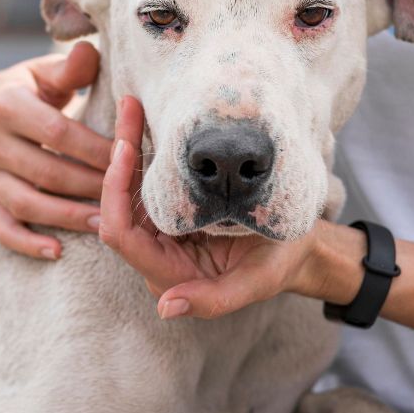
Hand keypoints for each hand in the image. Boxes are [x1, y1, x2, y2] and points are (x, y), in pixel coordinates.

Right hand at [0, 41, 111, 258]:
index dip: (95, 147)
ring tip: (105, 223)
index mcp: (5, 104)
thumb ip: (70, 68)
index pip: (57, 132)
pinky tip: (57, 252)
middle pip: (47, 172)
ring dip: (68, 218)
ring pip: (28, 204)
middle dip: (90, 185)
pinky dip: (28, 244)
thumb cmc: (29, 88)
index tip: (130, 156)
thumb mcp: (44, 72)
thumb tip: (91, 53)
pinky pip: (4, 228)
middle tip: (128, 195)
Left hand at [100, 96, 359, 318]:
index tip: (127, 147)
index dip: (115, 191)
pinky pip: (147, 181)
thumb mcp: (255, 283)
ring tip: (132, 105)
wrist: (298, 248)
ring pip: (128, 189)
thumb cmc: (279, 265)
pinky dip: (145, 151)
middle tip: (129, 108)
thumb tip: (165, 308)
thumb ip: (213, 301)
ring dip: (128, 146)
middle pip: (116, 204)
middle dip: (118, 157)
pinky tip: (145, 119)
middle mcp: (155, 252)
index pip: (120, 233)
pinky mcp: (172, 210)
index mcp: (166, 274)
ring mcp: (161, 230)